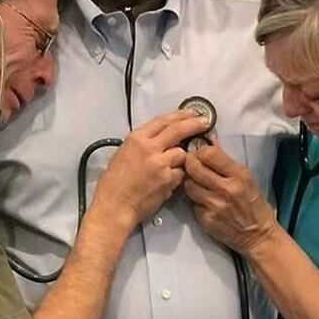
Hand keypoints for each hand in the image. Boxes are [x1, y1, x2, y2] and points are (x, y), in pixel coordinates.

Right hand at [93, 109, 209, 227]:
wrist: (115, 205)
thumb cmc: (114, 183)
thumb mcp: (122, 153)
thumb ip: (141, 143)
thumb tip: (157, 139)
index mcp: (136, 138)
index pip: (163, 120)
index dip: (180, 115)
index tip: (191, 113)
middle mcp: (149, 147)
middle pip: (178, 129)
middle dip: (194, 124)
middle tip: (205, 122)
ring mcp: (160, 163)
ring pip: (182, 153)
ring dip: (183, 158)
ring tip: (175, 166)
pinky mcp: (168, 179)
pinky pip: (181, 173)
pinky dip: (178, 175)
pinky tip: (170, 180)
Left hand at [184, 142, 276, 254]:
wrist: (258, 235)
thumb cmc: (254, 205)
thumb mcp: (247, 178)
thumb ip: (226, 161)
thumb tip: (209, 142)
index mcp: (239, 175)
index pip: (209, 154)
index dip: (200, 151)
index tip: (200, 153)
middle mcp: (226, 189)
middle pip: (194, 167)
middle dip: (190, 163)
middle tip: (192, 164)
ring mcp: (214, 205)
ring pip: (188, 185)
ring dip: (190, 182)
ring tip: (198, 183)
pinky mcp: (206, 219)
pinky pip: (192, 202)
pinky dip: (195, 200)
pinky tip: (203, 200)